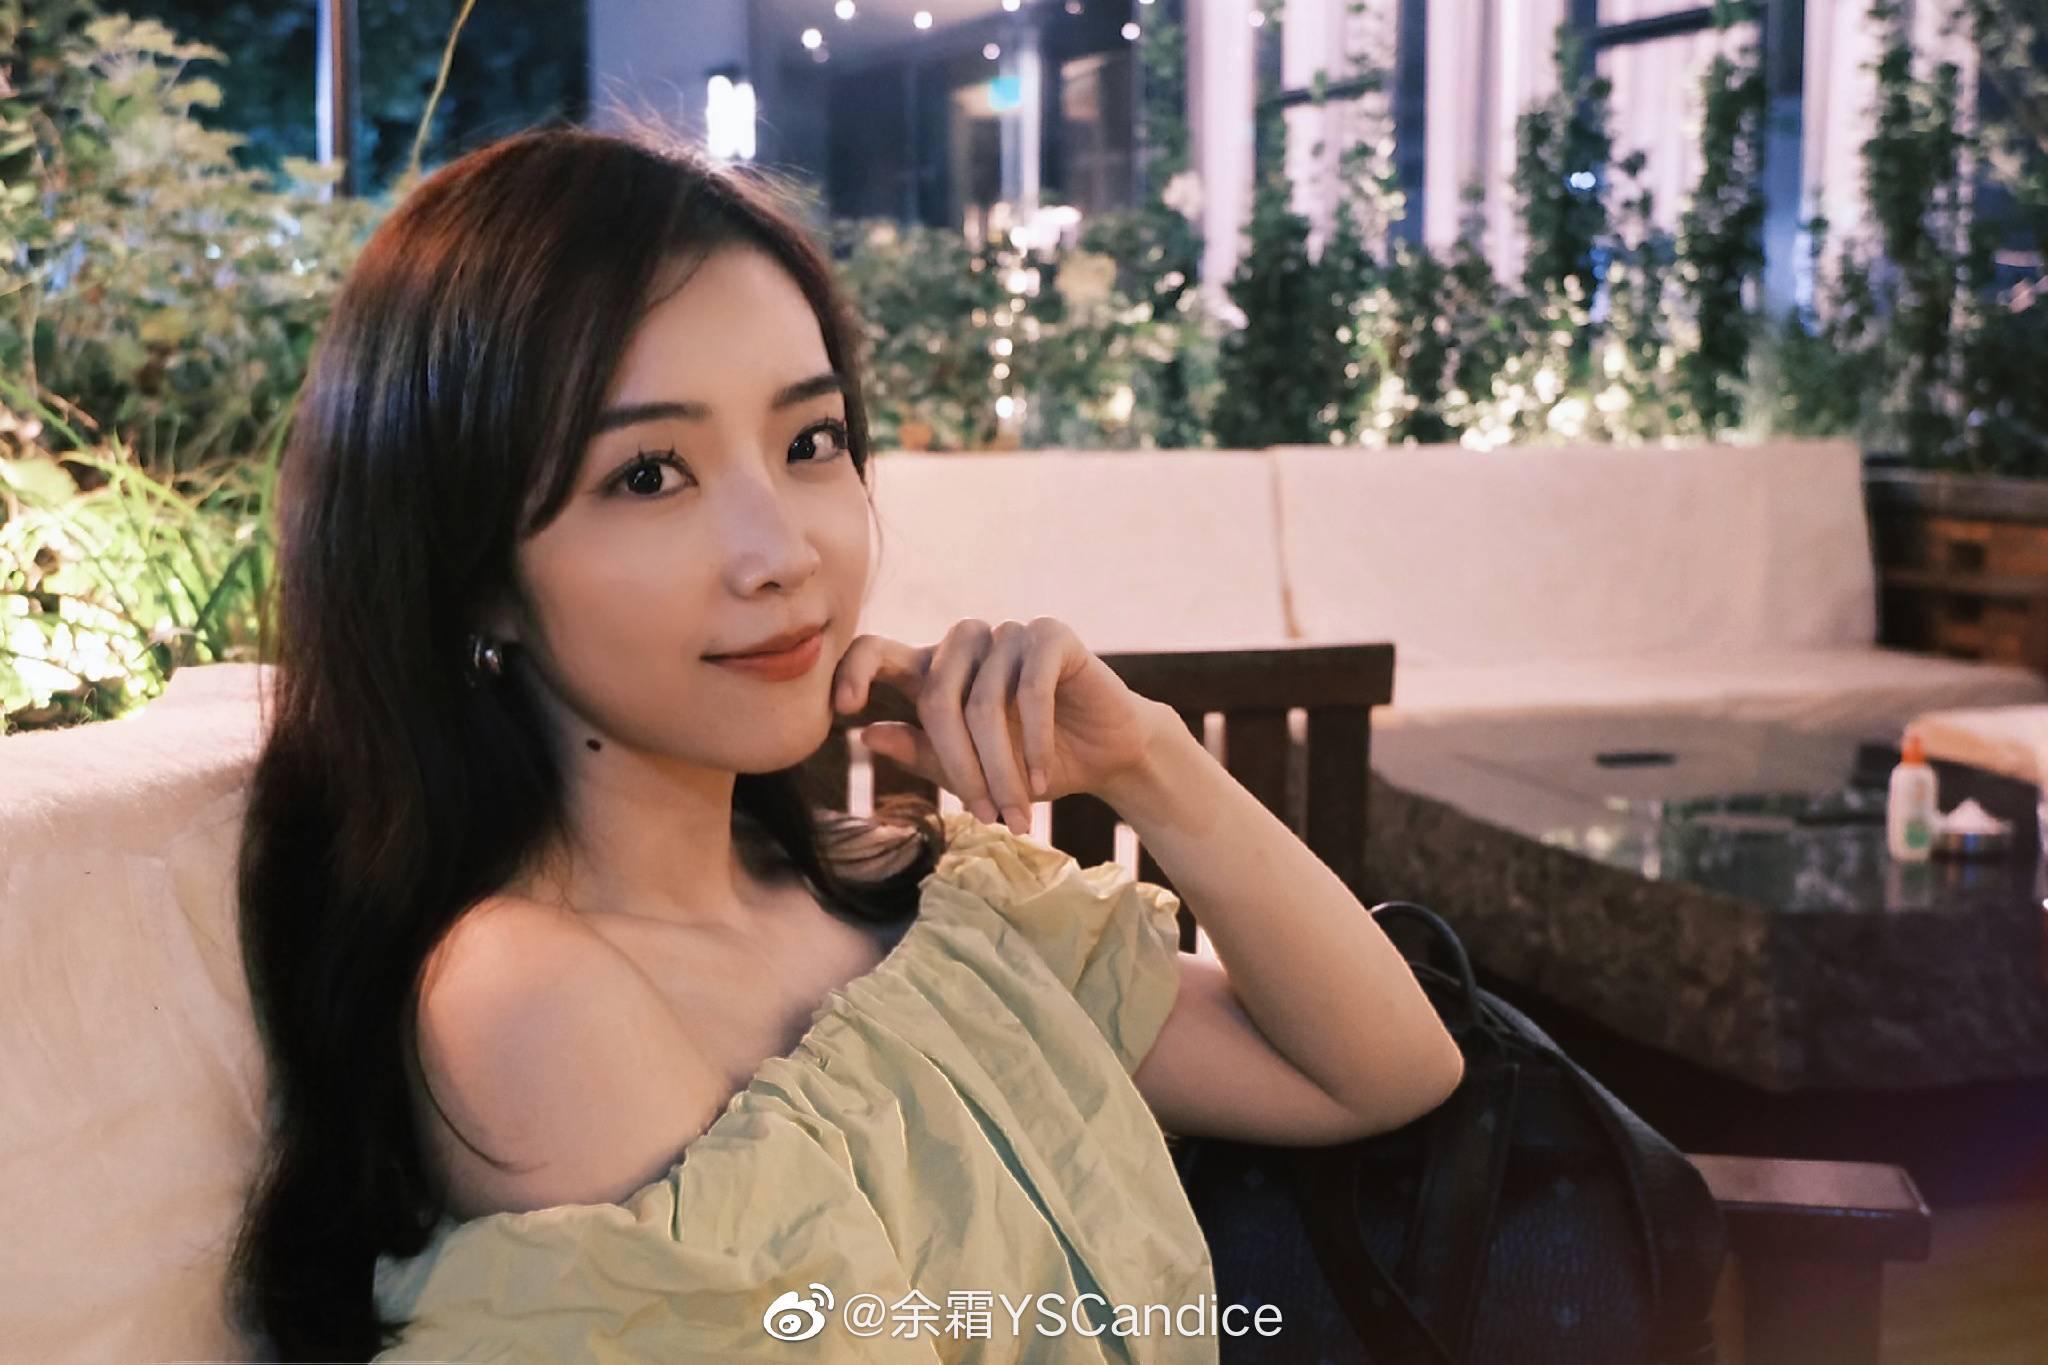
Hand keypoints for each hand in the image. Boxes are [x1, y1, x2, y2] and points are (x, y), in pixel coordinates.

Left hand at [830, 617, 1164, 832]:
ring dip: (1001, 768)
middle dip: (960, 767)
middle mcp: (965, 645)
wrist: (1107, 756)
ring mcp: (1007, 634)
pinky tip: (1040, 779)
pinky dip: (1033, 741)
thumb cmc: (1030, 764)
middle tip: (984, 817)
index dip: (853, 672)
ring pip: (984, 701)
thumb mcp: (969, 771)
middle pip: (937, 695)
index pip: (876, 650)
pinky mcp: (1051, 635)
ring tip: (1017, 813)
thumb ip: (920, 752)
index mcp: (933, 670)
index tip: (845, 711)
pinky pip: (1031, 687)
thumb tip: (867, 734)